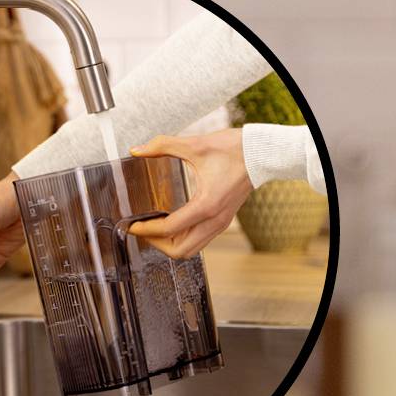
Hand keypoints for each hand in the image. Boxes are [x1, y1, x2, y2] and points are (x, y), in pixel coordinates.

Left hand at [126, 130, 251, 258]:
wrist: (263, 152)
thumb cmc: (234, 149)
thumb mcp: (195, 144)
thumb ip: (163, 145)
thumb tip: (137, 150)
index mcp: (206, 205)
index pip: (169, 229)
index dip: (146, 230)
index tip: (131, 225)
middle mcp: (215, 220)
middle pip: (180, 251)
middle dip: (156, 244)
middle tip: (142, 230)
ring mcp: (221, 223)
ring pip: (191, 249)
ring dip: (170, 244)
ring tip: (154, 228)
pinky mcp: (224, 220)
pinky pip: (200, 240)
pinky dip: (183, 238)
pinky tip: (172, 224)